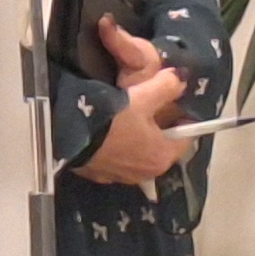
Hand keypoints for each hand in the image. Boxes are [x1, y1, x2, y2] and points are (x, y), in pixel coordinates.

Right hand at [70, 15, 189, 185]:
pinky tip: (105, 132)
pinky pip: (115, 159)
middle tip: (148, 106)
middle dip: (157, 128)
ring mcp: (121, 177)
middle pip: (160, 146)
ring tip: (124, 118)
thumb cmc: (114, 119)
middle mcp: (146, 173)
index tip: (174, 103)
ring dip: (135, 140)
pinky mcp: (99, 175)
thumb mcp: (144, 96)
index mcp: (163, 157)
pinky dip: (115, 148)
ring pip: (137, 154)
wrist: (68, 137)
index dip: (182, 118)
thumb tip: (182, 78)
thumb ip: (166, 86)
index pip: (185, 137)